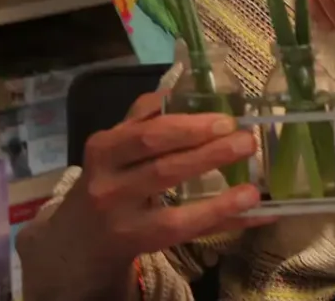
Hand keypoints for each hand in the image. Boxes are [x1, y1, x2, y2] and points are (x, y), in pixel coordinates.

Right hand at [19, 92, 270, 296]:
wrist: (79, 236)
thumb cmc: (108, 178)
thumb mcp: (114, 145)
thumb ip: (143, 117)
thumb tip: (179, 87)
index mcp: (104, 150)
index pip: (147, 136)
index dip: (187, 128)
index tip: (225, 120)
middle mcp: (108, 188)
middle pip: (162, 171)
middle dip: (208, 155)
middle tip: (246, 142)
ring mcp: (123, 222)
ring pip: (173, 214)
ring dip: (219, 201)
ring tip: (253, 189)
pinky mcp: (142, 247)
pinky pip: (188, 236)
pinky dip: (223, 224)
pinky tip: (255, 215)